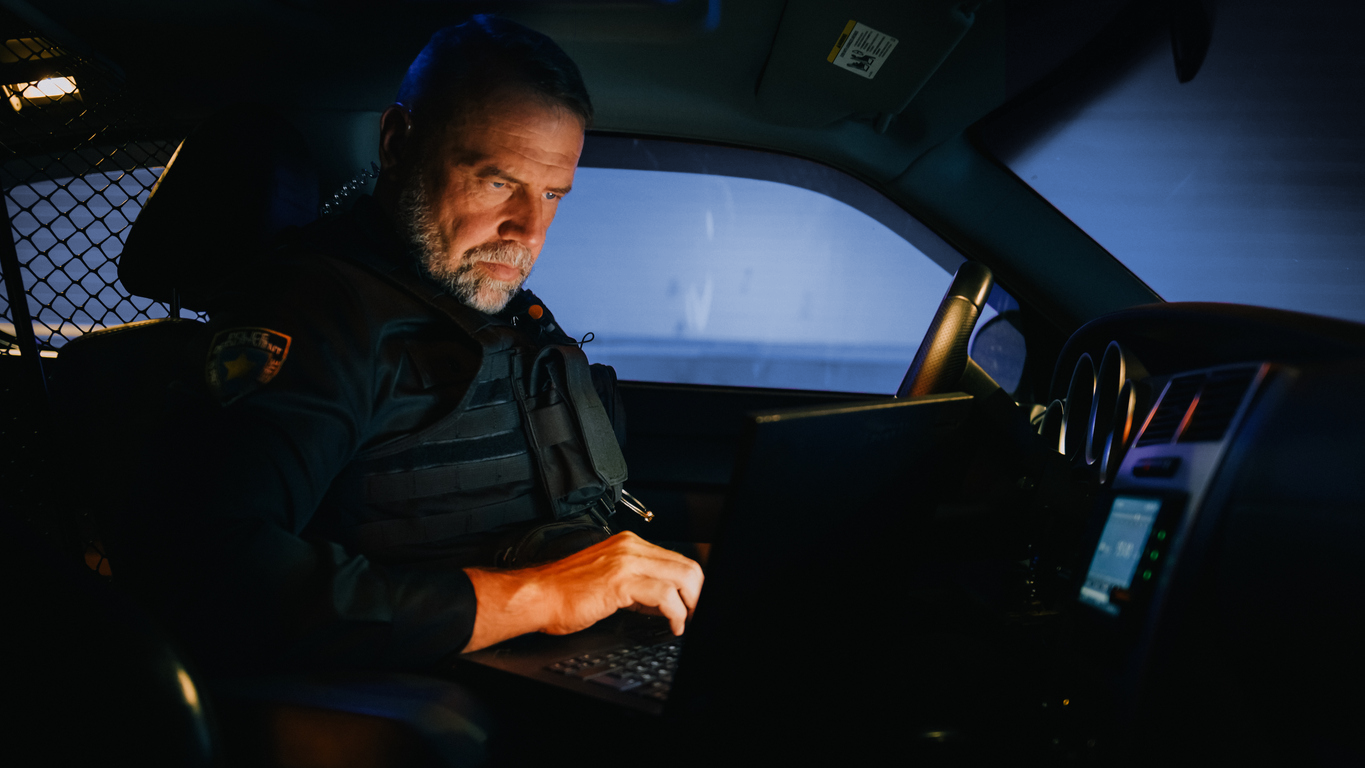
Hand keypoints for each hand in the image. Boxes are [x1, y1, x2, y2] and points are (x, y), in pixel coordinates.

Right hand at [462, 531, 702, 651]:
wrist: (537, 596)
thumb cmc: (563, 592)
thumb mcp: (608, 581)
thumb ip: (638, 586)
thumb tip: (664, 601)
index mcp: (628, 544)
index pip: (676, 559)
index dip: (691, 585)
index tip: (693, 604)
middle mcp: (630, 547)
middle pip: (686, 565)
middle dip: (698, 594)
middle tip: (695, 614)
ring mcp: (626, 561)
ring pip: (682, 576)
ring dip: (691, 604)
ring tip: (686, 621)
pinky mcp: (620, 581)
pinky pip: (664, 595)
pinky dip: (676, 613)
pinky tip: (672, 625)